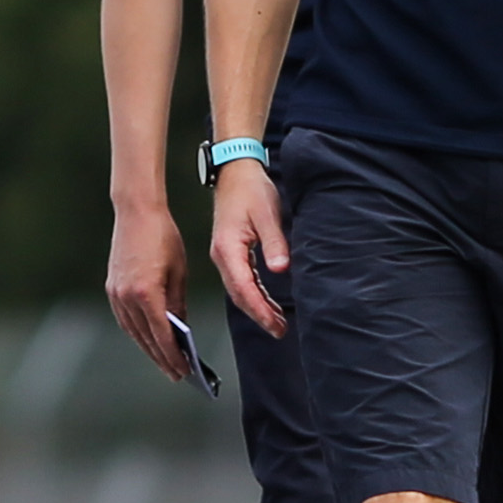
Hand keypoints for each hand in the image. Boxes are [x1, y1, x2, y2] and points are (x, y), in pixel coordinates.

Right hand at [105, 191, 195, 381]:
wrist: (136, 213)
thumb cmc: (163, 237)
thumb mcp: (179, 272)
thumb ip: (177, 304)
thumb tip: (180, 329)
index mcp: (146, 293)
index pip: (162, 335)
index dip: (173, 356)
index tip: (184, 370)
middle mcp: (127, 297)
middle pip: (145, 338)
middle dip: (162, 358)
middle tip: (176, 374)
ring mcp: (116, 293)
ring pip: (133, 332)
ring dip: (148, 349)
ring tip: (163, 361)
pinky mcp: (112, 288)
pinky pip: (125, 319)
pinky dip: (137, 333)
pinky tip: (147, 340)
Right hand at [210, 155, 291, 338]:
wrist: (236, 172)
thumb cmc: (250, 189)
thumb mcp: (267, 214)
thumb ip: (274, 243)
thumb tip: (280, 269)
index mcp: (228, 248)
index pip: (244, 288)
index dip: (260, 309)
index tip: (274, 324)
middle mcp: (222, 256)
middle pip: (239, 295)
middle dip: (259, 315)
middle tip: (279, 330)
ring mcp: (224, 255)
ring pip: (239, 290)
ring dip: (257, 307)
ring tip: (277, 322)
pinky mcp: (230, 252)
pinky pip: (241, 280)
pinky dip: (254, 295)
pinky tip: (266, 303)